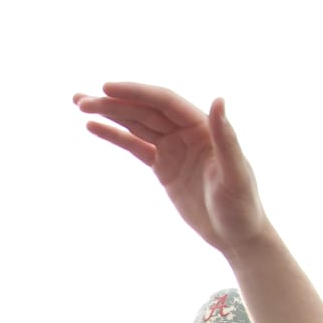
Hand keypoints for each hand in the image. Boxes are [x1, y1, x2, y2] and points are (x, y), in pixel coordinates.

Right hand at [73, 83, 268, 259]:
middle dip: (113, 103)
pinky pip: (135, 146)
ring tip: (81, 106)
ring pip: (136, 124)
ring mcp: (173, 148)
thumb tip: (218, 100)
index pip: (163, 102)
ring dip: (109, 114)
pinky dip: (116, 136)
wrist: (236, 234)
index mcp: (203, 127)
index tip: (106, 88)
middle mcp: (186, 131)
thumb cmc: (241, 206)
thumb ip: (226, 137)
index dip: (135, 93)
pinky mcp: (163, 166)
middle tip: (81, 100)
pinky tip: (95, 128)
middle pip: (144, 110)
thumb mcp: (235, 173)